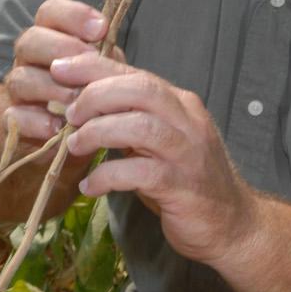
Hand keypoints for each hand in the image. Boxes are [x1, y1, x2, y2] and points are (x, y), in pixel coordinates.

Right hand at [1, 0, 109, 146]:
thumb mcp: (106, 70)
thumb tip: (105, 49)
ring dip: (50, 87)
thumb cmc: (94, 91)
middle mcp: (30, 58)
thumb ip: (106, 58)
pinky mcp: (15, 121)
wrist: (79, 135)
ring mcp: (19, 90)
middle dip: (59, 47)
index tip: (101, 29)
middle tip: (89, 61)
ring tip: (76, 99)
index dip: (73, 15)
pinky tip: (58, 127)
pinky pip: (12, 116)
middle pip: (29, 40)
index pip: (50, 11)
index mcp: (51, 36)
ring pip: (19, 78)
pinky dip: (34, 122)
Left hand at [51, 52, 256, 264]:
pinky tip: (90, 186)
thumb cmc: (185, 179)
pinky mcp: (182, 186)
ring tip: (73, 147)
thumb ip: (132, 113)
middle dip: (96, 95)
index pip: (136, 73)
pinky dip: (107, 176)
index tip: (59, 67)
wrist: (230, 224)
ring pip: (140, 127)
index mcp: (180, 104)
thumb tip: (89, 86)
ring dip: (98, 132)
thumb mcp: (159, 138)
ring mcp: (187, 153)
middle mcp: (188, 121)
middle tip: (68, 114)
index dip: (95, 67)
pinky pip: (139, 172)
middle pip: (140, 90)